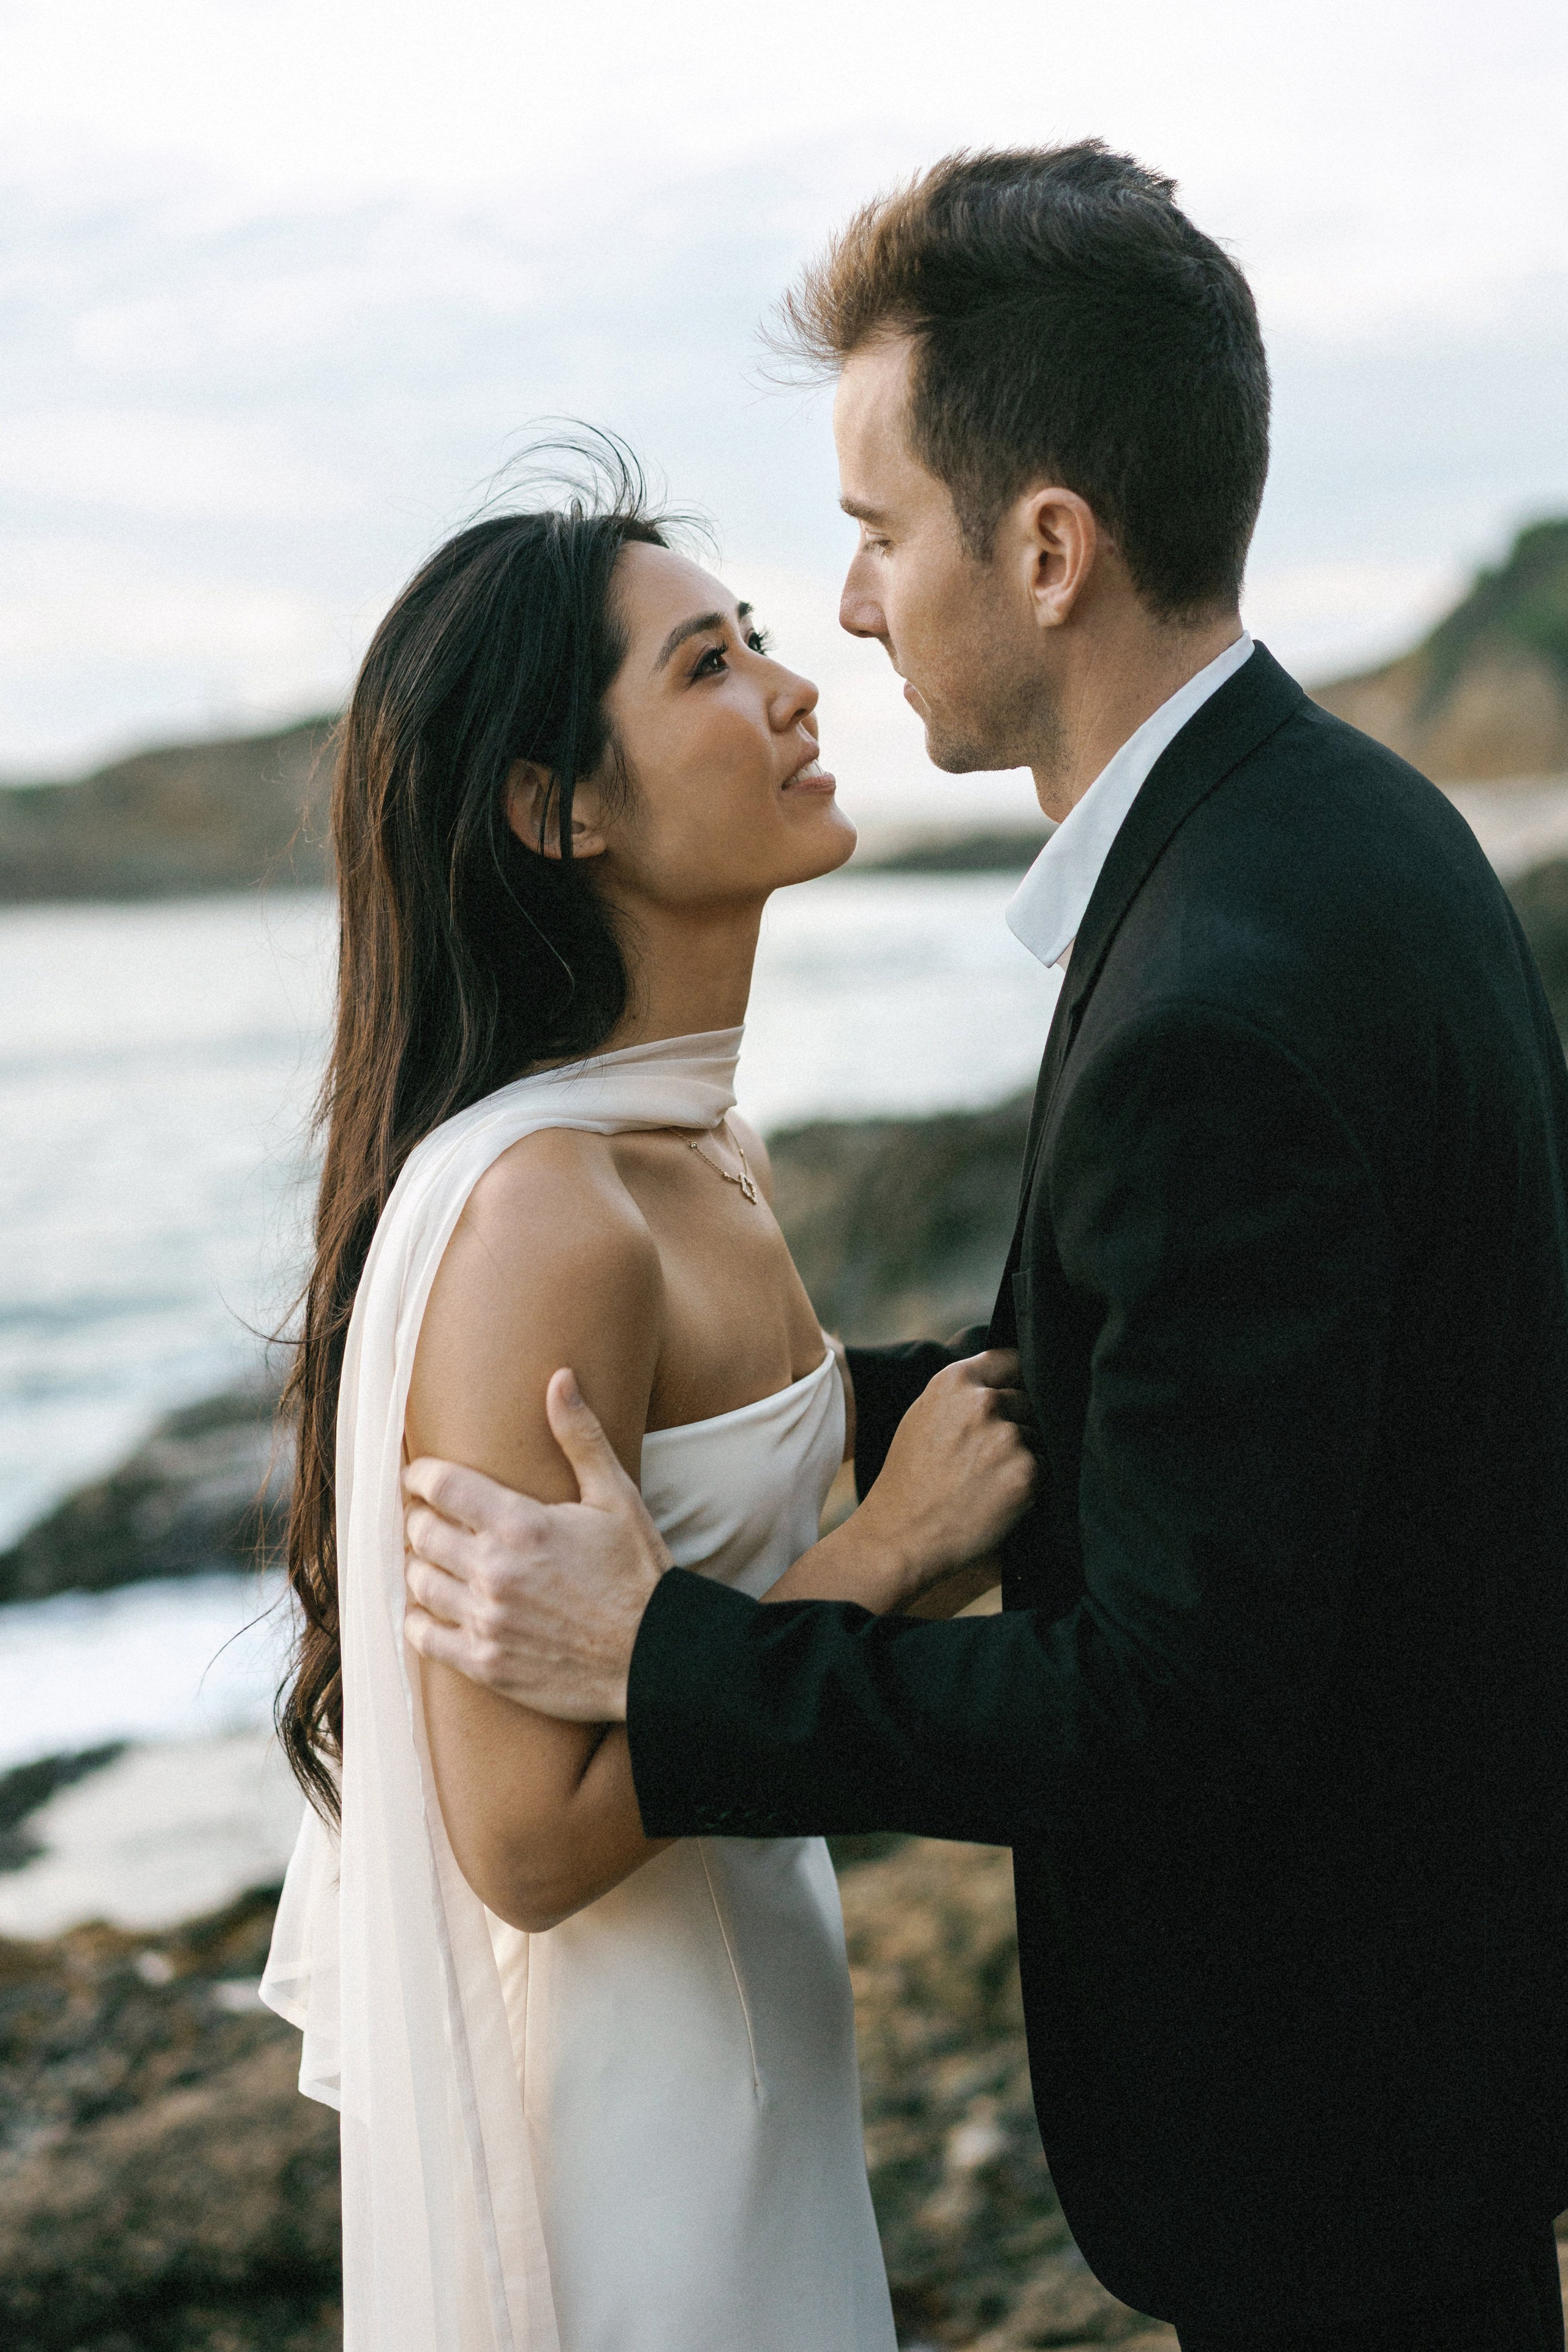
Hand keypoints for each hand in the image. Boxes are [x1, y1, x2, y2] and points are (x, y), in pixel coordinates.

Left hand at [402, 1369, 671, 1721]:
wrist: (655, 1658)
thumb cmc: (638, 1574)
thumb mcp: (617, 1497)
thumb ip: (581, 1437)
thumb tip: (560, 1378)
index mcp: (523, 1524)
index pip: (441, 1485)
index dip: (422, 1475)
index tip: (422, 1476)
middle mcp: (496, 1571)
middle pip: (421, 1531)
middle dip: (422, 1518)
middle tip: (433, 1517)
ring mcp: (487, 1620)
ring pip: (418, 1582)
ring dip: (421, 1566)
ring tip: (435, 1560)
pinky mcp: (485, 1663)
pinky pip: (423, 1636)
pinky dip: (420, 1619)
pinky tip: (434, 1610)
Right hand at [852, 1349, 1034, 1609]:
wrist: (902, 1535)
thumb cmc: (909, 1479)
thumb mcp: (924, 1416)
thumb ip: (962, 1393)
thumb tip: (1005, 1383)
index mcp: (955, 1381)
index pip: (1010, 1359)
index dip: (1017, 1378)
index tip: (1019, 1391)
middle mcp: (984, 1402)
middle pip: (1028, 1400)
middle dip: (1019, 1422)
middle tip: (990, 1456)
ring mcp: (1008, 1437)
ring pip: (1038, 1435)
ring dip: (1026, 1453)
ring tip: (989, 1480)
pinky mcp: (1027, 1472)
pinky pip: (1046, 1467)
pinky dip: (1030, 1482)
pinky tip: (1000, 1497)